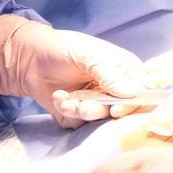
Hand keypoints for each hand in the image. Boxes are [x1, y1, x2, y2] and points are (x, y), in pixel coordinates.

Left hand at [0, 16, 145, 128]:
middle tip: (83, 106)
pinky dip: (68, 112)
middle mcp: (116, 89)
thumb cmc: (64, 49)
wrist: (30, 60)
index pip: (142, 91)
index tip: (116, 109)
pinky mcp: (80, 114)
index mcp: (126, 71)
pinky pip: (81, 123)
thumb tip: (132, 92)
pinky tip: (59, 97)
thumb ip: (110, 74)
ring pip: (100, 119)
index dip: (133, 103)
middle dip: (101, 109)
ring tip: (66, 99)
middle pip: (122, 110)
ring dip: (82, 110)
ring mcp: (98, 102)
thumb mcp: (89, 56)